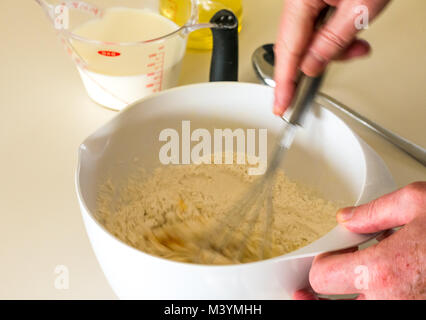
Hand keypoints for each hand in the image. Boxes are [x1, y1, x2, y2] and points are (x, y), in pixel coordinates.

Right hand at [273, 0, 390, 115]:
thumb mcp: (358, 10)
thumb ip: (331, 43)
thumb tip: (310, 67)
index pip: (288, 51)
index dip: (284, 83)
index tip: (280, 105)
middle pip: (296, 45)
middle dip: (317, 63)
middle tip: (330, 74)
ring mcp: (306, 0)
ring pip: (308, 39)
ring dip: (332, 50)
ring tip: (357, 46)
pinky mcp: (316, 0)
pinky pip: (317, 27)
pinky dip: (334, 37)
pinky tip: (352, 36)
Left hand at [294, 182, 425, 299]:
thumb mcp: (416, 203)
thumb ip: (374, 211)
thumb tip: (348, 218)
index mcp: (381, 270)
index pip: (322, 277)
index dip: (319, 263)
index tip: (328, 254)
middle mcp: (391, 300)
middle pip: (333, 306)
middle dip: (325, 289)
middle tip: (313, 285)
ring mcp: (407, 310)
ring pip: (359, 310)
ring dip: (347, 298)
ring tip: (340, 285)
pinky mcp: (419, 311)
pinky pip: (383, 307)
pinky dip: (374, 298)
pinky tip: (372, 289)